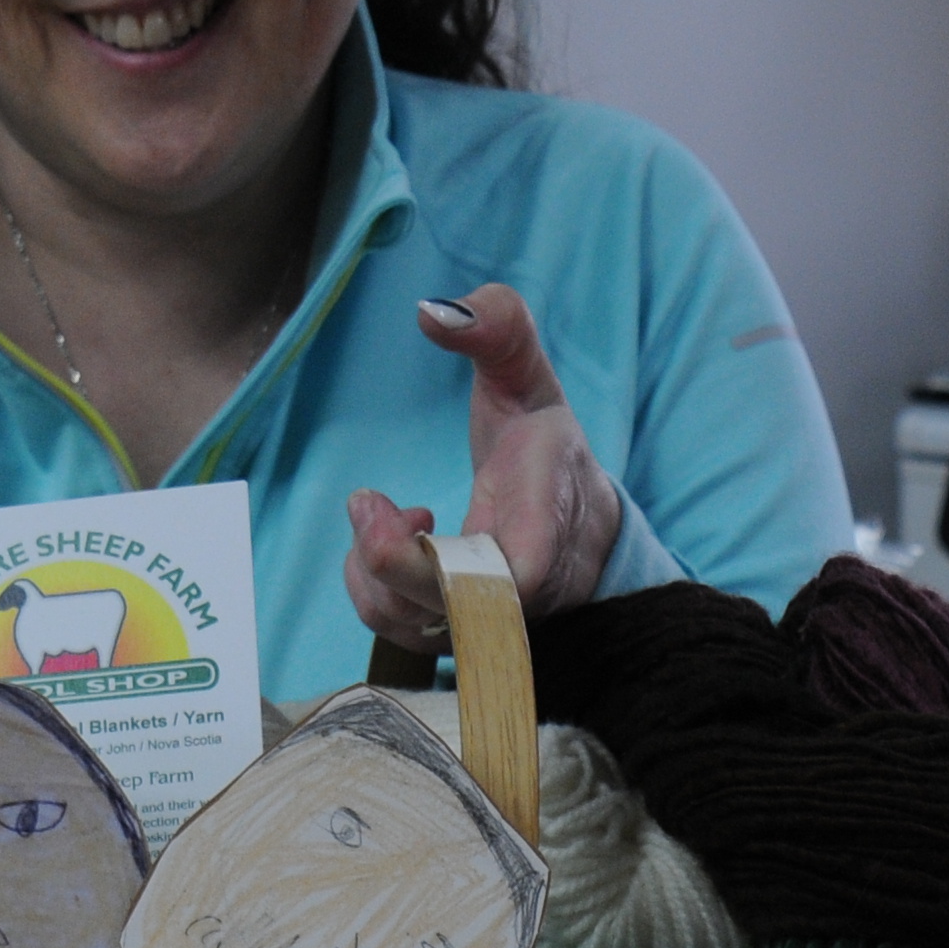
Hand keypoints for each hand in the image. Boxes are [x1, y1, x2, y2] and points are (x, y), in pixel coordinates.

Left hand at [344, 285, 625, 649]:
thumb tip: (434, 311)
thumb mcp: (529, 376)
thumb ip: (498, 329)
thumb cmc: (547, 449)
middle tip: (366, 502)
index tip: (416, 509)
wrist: (583, 524)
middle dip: (396, 563)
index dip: (463, 567)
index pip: (524, 570)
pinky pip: (412, 636)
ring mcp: (505, 618)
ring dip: (377, 577)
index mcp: (554, 513)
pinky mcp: (471, 636)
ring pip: (429, 631)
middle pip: (465, 612)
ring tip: (378, 516)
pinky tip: (393, 544)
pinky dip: (379, 592)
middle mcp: (537, 583)